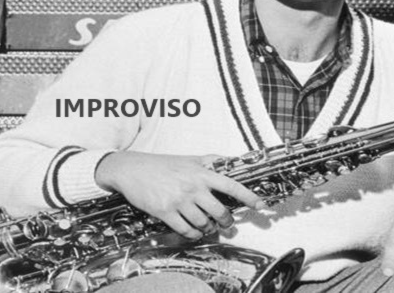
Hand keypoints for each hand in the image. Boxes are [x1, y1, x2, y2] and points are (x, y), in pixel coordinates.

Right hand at [95, 151, 265, 239]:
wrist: (132, 170)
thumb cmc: (162, 164)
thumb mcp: (188, 158)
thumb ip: (210, 160)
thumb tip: (230, 160)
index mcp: (201, 173)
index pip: (231, 185)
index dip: (248, 196)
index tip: (261, 205)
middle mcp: (193, 187)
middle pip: (220, 211)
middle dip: (227, 221)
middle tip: (227, 223)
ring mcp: (179, 200)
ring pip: (204, 223)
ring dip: (208, 228)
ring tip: (208, 226)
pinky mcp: (165, 212)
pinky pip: (186, 230)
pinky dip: (193, 234)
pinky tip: (194, 232)